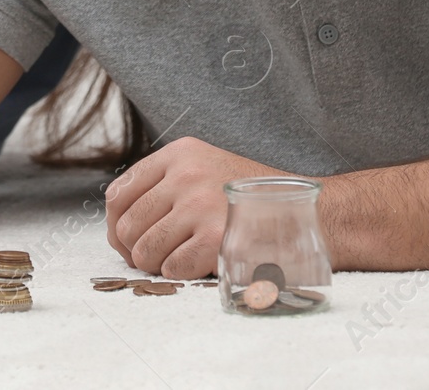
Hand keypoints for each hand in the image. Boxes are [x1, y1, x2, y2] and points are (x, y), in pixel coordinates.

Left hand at [104, 136, 288, 278]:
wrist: (312, 212)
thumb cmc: (253, 199)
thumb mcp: (206, 169)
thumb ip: (165, 185)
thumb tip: (119, 226)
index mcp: (180, 154)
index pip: (119, 193)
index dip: (117, 225)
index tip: (129, 240)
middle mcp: (185, 175)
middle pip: (127, 225)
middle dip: (136, 250)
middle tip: (157, 257)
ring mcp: (200, 205)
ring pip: (144, 250)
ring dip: (157, 265)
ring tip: (180, 260)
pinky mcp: (215, 238)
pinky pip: (171, 268)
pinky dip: (180, 275)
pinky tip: (198, 266)